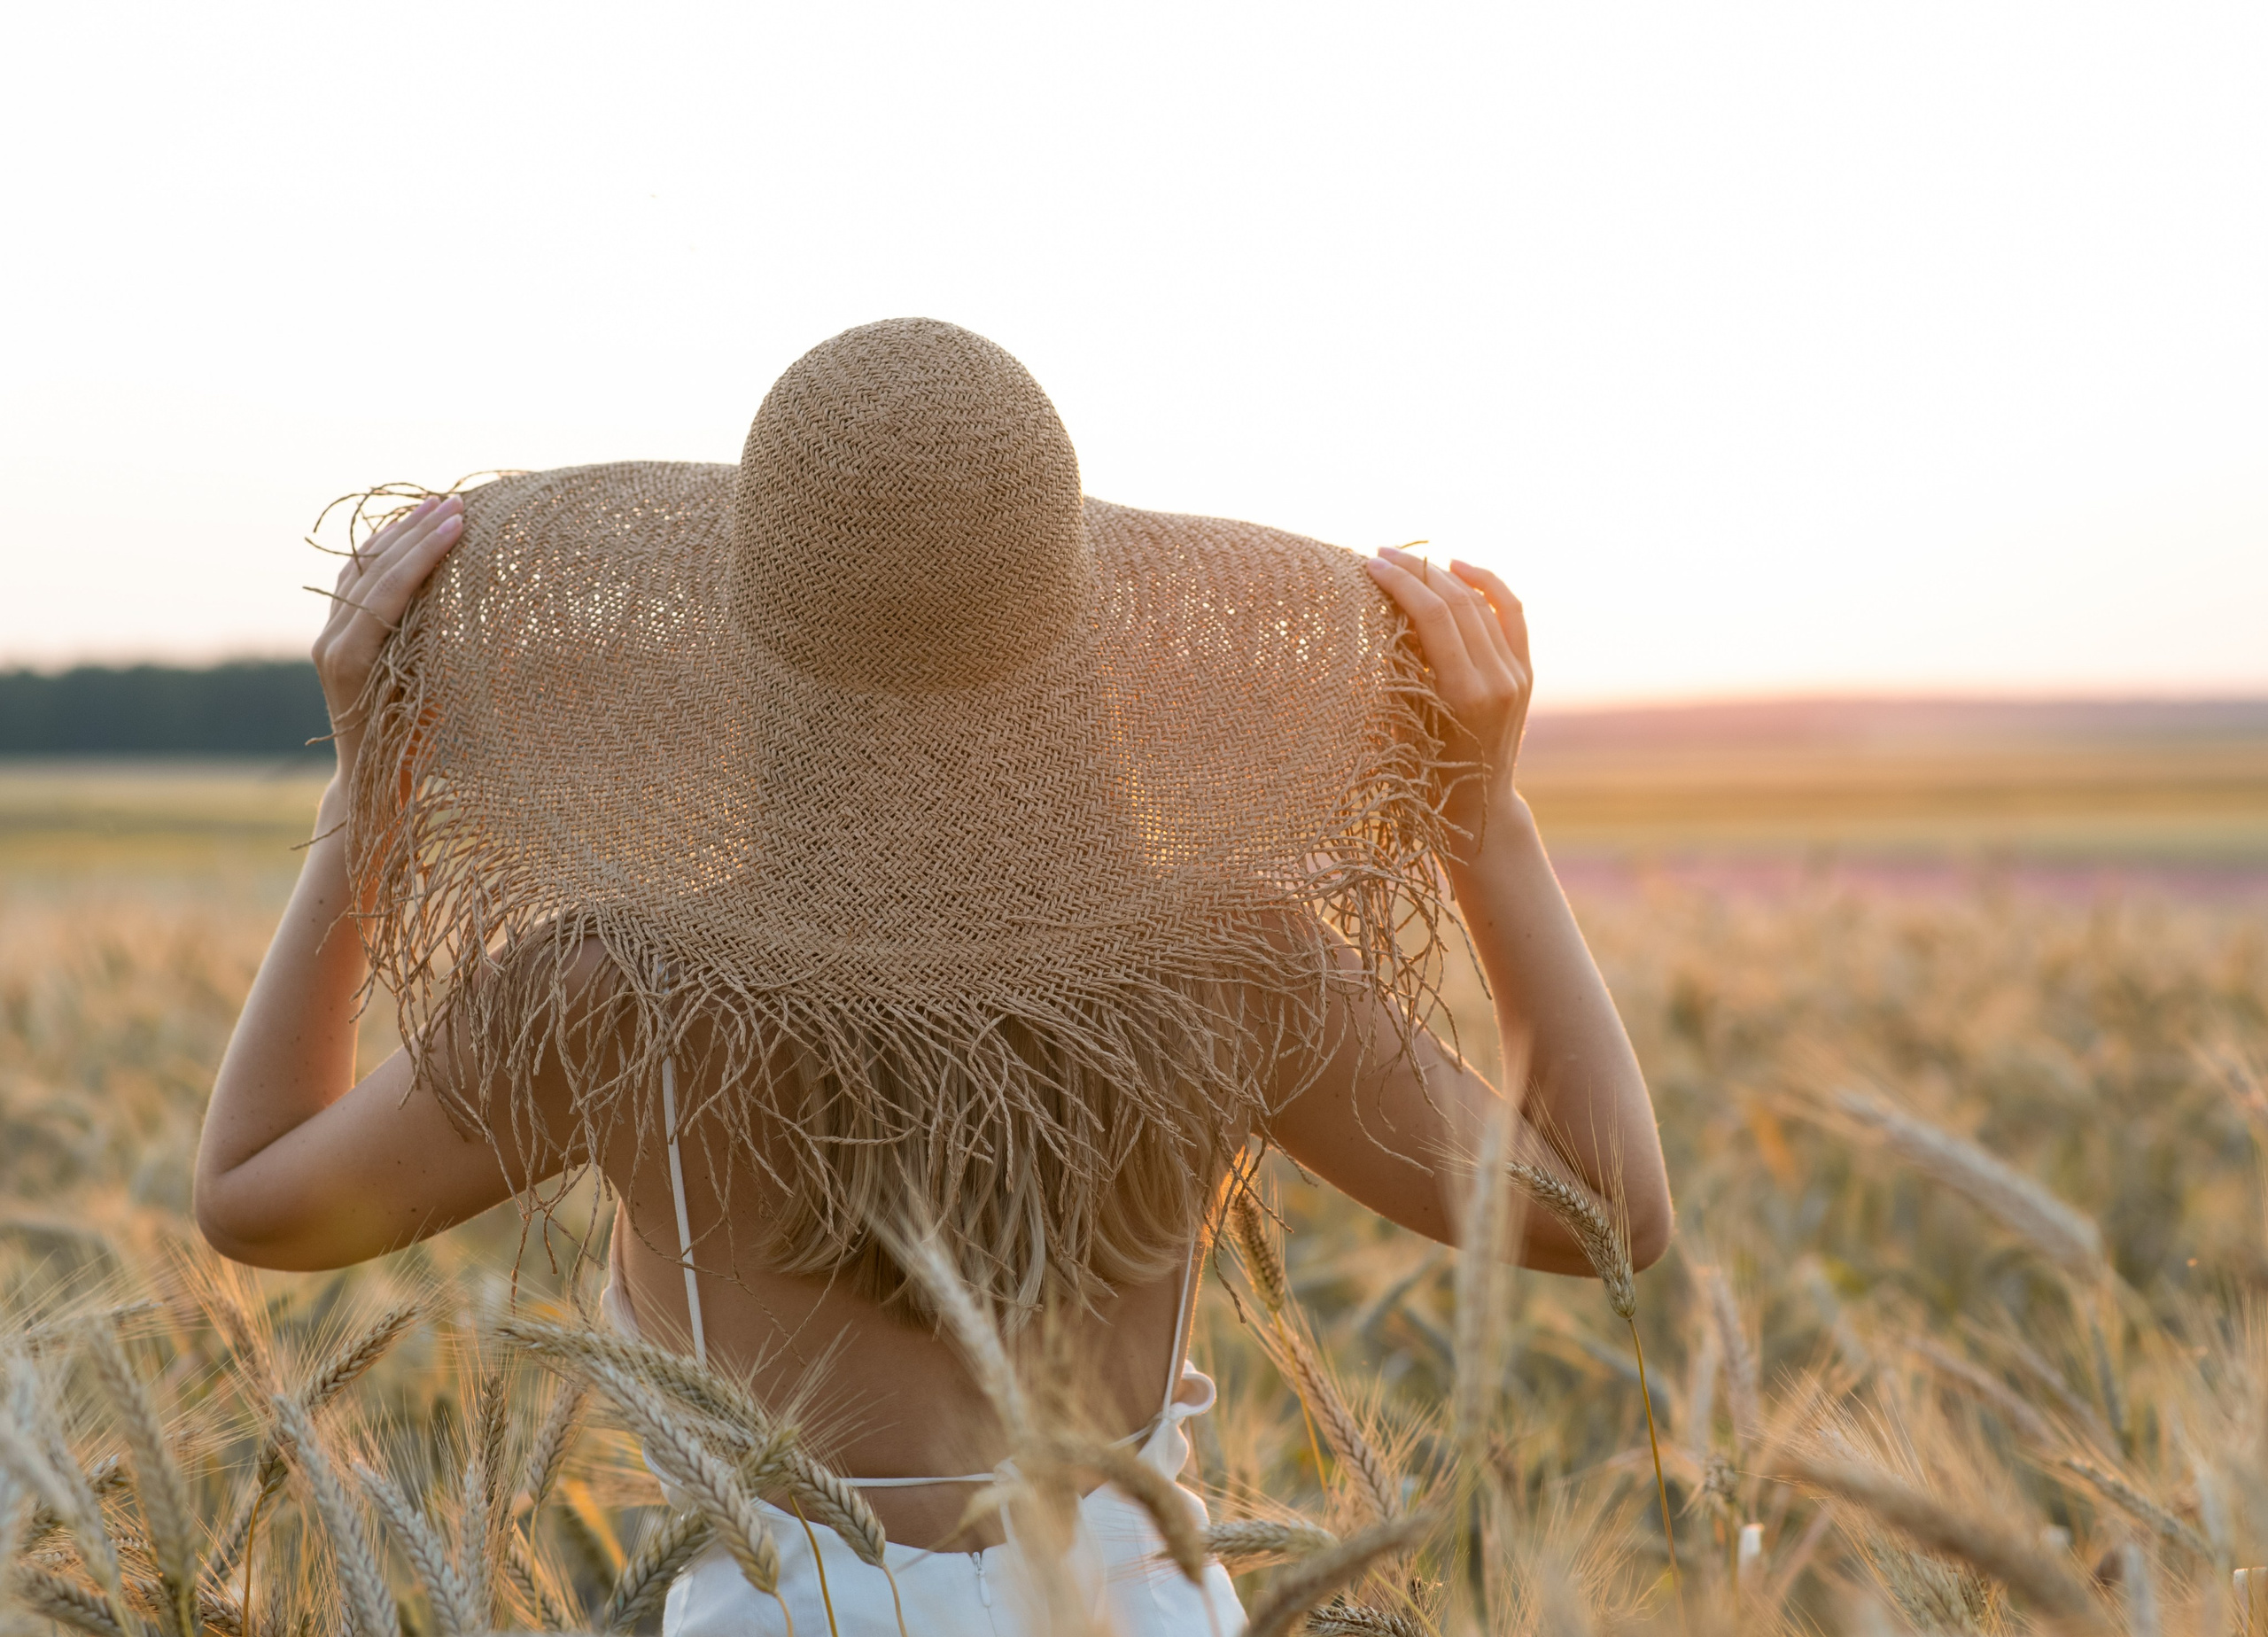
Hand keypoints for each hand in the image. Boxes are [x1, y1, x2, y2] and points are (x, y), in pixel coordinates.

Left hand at [312, 495, 463, 769]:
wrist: (367, 781)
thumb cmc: (415, 752)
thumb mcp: (442, 706)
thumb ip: (460, 663)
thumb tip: (511, 625)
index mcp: (353, 659)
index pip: (389, 587)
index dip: (425, 551)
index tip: (459, 521)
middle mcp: (331, 642)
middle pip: (372, 569)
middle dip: (416, 532)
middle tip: (455, 504)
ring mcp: (326, 636)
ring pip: (357, 567)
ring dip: (397, 533)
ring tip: (434, 506)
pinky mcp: (331, 634)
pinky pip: (352, 579)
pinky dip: (379, 551)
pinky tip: (404, 532)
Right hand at [1364, 546, 1531, 854]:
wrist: (1479, 804)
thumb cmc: (1424, 772)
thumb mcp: (1401, 723)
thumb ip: (1397, 672)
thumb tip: (1379, 616)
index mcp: (1462, 694)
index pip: (1432, 617)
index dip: (1400, 584)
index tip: (1370, 565)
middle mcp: (1496, 680)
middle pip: (1456, 602)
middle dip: (1416, 572)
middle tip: (1382, 555)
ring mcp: (1516, 674)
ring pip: (1482, 602)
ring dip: (1443, 573)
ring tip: (1411, 559)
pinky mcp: (1524, 672)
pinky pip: (1509, 612)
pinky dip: (1486, 584)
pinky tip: (1460, 566)